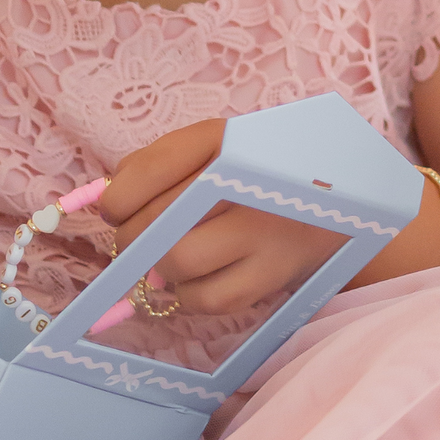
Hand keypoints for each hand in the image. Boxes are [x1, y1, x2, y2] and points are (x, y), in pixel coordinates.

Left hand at [99, 119, 344, 317]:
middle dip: (132, 235)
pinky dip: (184, 292)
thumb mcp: (212, 148)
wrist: (334, 203)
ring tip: (171, 252)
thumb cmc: (254, 174)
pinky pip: (201, 299)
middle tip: (138, 236)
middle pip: (158, 222)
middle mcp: (251, 184)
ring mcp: (264, 235)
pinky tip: (196, 275)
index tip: (113, 208)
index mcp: (230, 139)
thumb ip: (154, 165)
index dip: (118, 196)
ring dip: (157, 264)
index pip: (153, 169)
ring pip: (176, 264)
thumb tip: (105, 202)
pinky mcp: (268, 280)